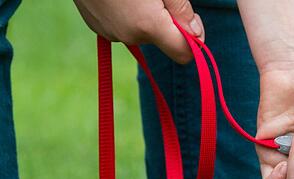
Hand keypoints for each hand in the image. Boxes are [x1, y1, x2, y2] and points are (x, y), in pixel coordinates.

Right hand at [73, 0, 204, 62]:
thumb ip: (181, 10)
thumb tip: (196, 35)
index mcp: (149, 26)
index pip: (184, 54)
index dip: (193, 40)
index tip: (191, 18)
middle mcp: (129, 36)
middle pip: (162, 40)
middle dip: (167, 22)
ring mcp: (110, 33)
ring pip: (142, 33)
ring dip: (147, 17)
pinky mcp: (96, 27)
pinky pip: (124, 27)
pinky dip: (128, 15)